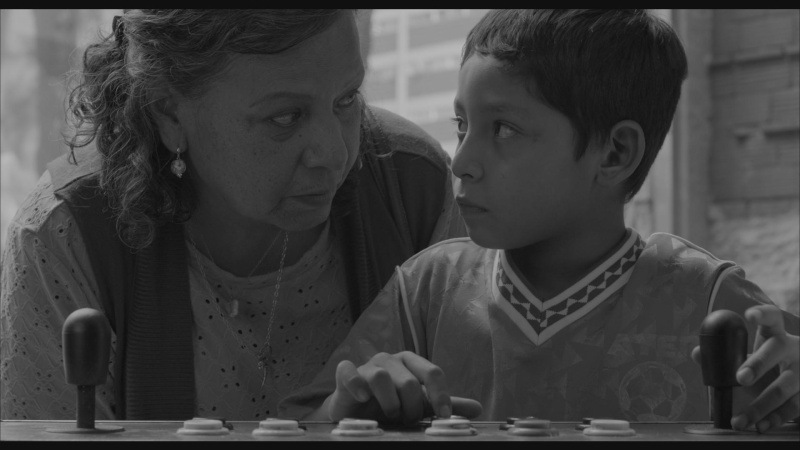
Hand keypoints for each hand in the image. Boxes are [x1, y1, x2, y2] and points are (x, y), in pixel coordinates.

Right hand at [323, 351, 482, 424]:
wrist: (355, 411)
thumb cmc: (390, 404)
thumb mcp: (420, 405)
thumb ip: (445, 405)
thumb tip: (478, 408)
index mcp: (411, 363)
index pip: (433, 372)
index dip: (441, 396)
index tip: (444, 417)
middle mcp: (391, 360)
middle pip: (409, 382)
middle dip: (412, 408)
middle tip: (407, 420)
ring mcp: (368, 365)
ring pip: (382, 377)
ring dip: (389, 404)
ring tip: (389, 416)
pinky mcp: (346, 374)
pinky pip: (349, 372)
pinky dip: (356, 384)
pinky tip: (362, 397)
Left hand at [692, 305, 798, 431]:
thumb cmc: (770, 360)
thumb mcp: (753, 352)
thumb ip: (724, 352)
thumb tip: (697, 353)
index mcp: (776, 333)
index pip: (772, 317)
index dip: (762, 314)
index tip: (748, 315)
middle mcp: (793, 349)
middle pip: (776, 351)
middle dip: (758, 364)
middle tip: (740, 378)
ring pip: (784, 387)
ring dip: (761, 406)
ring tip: (740, 420)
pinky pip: (794, 407)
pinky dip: (775, 418)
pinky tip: (760, 426)